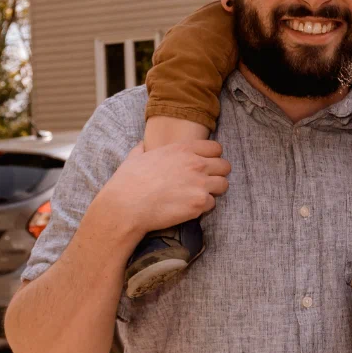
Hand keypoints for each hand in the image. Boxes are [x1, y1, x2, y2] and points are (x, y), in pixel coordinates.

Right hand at [97, 140, 229, 242]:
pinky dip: (203, 207)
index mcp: (182, 149)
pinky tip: (189, 208)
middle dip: (217, 174)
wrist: (126, 206)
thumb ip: (144, 149)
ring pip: (223, 185)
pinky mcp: (199, 203)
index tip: (206, 165)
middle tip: (205, 182)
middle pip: (225, 166)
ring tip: (199, 195)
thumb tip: (143, 144)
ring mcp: (199, 183)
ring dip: (214, 191)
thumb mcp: (136, 157)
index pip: (216, 148)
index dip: (212, 157)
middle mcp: (195, 163)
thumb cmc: (128, 182)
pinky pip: (212, 204)